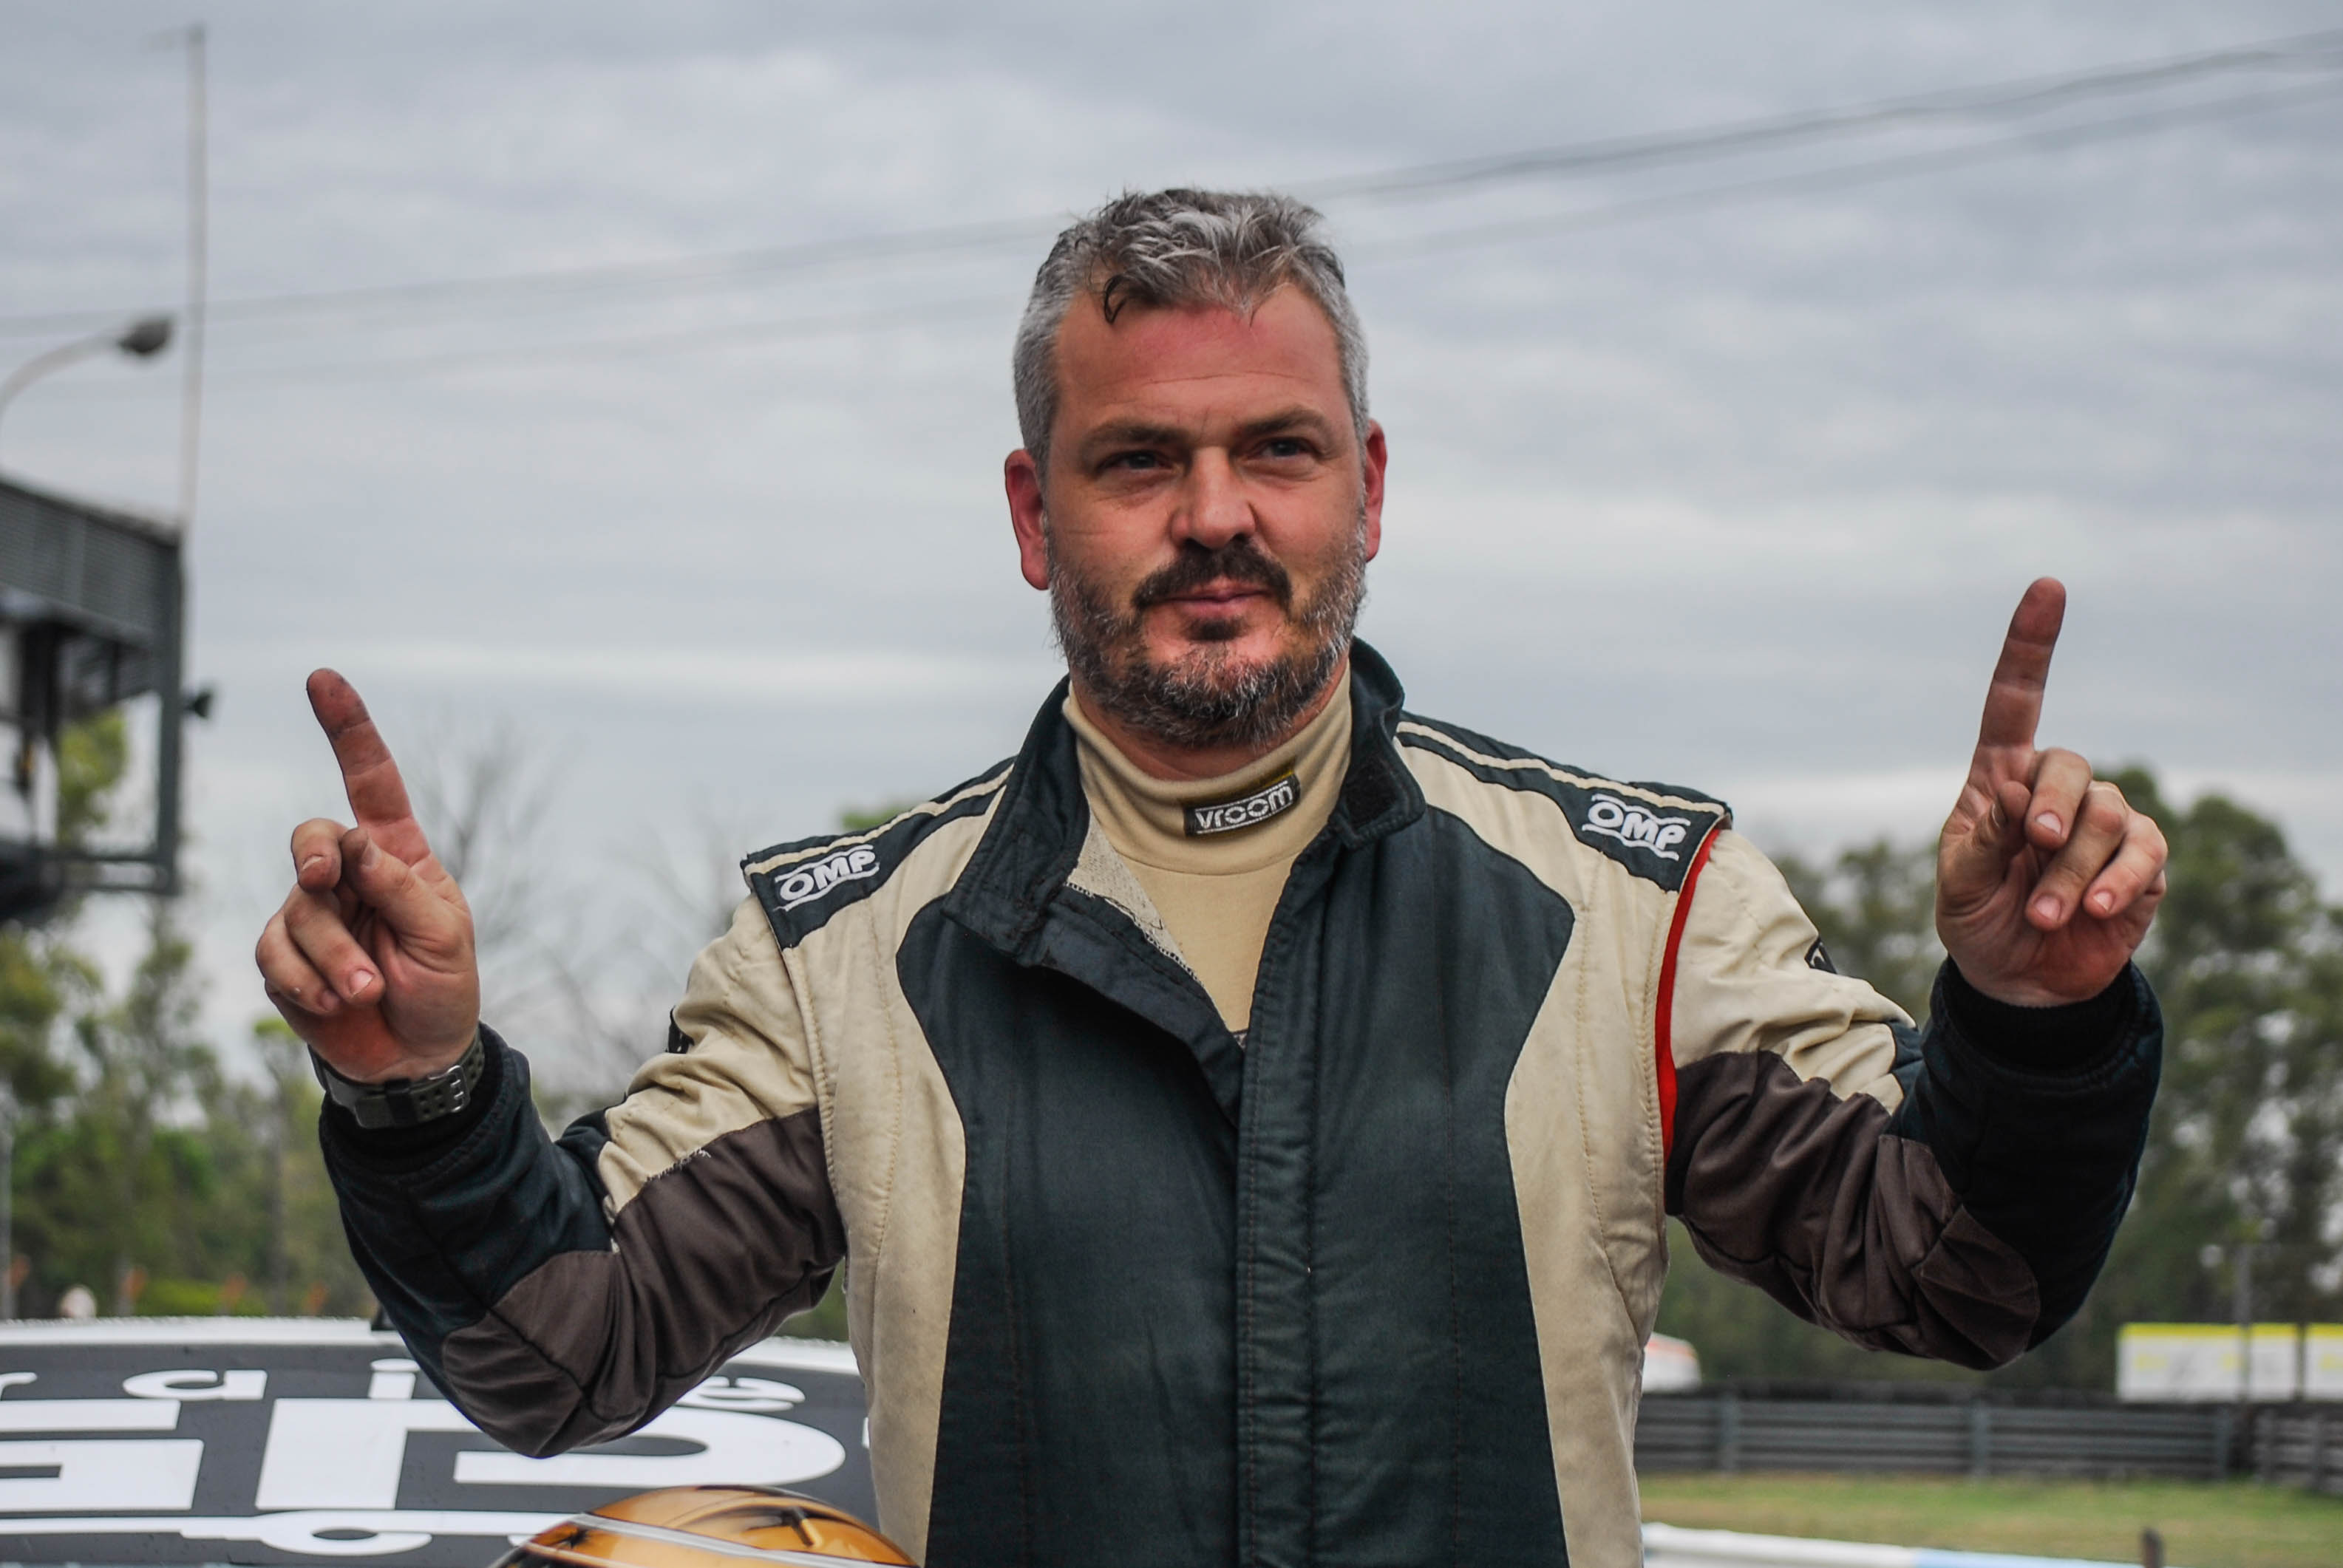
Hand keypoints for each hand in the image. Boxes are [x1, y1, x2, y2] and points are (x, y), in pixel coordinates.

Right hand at [254, 671, 479, 1081]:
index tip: (322, 680)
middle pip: (311, 838)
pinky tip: (337, 1003)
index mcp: (397, 855)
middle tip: (324, 880)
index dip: (347, 731)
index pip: (370, 782)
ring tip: (369, 991)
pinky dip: (306, 982)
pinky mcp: (284, 958)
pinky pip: (274, 955)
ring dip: (335, 957)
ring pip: (298, 910)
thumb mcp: (443, 935)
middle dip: (314, 855)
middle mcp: (349, 875)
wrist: (416, 1056)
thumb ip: (400, 888)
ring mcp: (312, 915)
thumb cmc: (442, 986)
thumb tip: (354, 845)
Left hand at [1935, 579, 2166, 1006]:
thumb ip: (1983, 836)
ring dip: (2071, 869)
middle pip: (2068, 764)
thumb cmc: (1977, 921)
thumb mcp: (1958, 883)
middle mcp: (2055, 791)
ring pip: (2104, 815)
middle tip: (2031, 847)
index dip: (2031, 645)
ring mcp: (2101, 824)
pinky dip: (2117, 881)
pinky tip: (2096, 911)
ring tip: (2043, 912)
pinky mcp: (2140, 862)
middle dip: (2051, 806)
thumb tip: (2015, 792)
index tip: (2049, 587)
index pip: (2015, 702)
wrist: (2018, 982)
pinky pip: (2143, 851)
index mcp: (1999, 781)